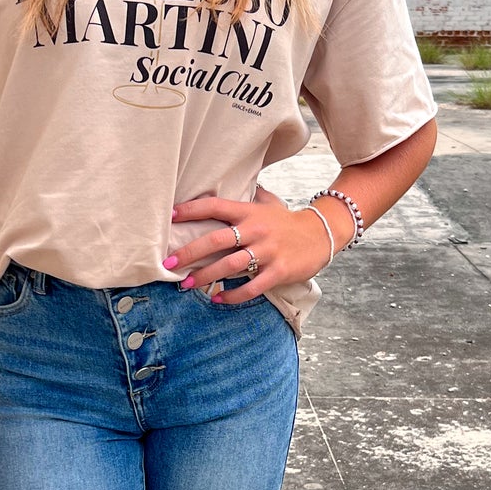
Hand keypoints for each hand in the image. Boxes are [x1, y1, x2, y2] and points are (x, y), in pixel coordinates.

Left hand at [166, 184, 335, 303]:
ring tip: (187, 284)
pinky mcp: (278, 271)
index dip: (191, 210)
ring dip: (206, 277)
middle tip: (169, 262)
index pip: (215, 207)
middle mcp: (256, 230)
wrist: (321, 234)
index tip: (170, 216)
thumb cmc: (286, 221)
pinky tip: (218, 299)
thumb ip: (244, 198)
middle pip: (216, 239)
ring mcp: (268, 251)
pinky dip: (232, 295)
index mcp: (250, 212)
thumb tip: (218, 190)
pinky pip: (251, 287)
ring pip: (230, 265)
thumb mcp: (266, 204)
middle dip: (190, 252)